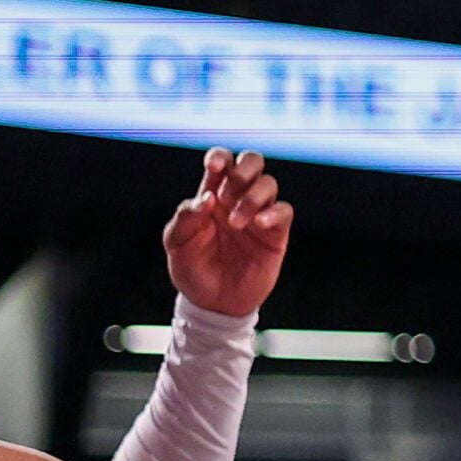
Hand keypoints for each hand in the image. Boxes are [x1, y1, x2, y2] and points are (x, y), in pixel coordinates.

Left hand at [164, 149, 292, 317]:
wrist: (214, 303)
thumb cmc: (193, 270)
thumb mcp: (177, 244)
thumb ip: (185, 218)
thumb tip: (206, 198)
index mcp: (212, 195)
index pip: (221, 162)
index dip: (220, 157)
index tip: (214, 167)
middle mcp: (237, 199)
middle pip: (252, 163)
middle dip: (245, 168)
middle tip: (230, 190)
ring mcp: (258, 215)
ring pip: (269, 184)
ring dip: (253, 197)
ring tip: (236, 223)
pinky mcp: (275, 233)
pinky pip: (284, 211)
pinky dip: (273, 213)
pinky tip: (258, 225)